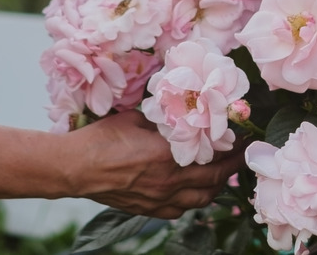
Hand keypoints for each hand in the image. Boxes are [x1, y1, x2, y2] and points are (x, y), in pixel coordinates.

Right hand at [69, 109, 243, 217]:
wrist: (75, 168)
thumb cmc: (101, 139)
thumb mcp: (136, 117)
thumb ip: (162, 116)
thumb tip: (182, 108)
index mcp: (167, 154)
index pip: (211, 151)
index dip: (230, 145)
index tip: (241, 135)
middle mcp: (168, 180)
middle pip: (213, 177)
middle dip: (231, 166)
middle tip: (239, 155)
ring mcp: (160, 199)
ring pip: (202, 198)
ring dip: (216, 186)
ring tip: (221, 173)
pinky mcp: (149, 209)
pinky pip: (181, 209)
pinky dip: (194, 200)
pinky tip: (194, 191)